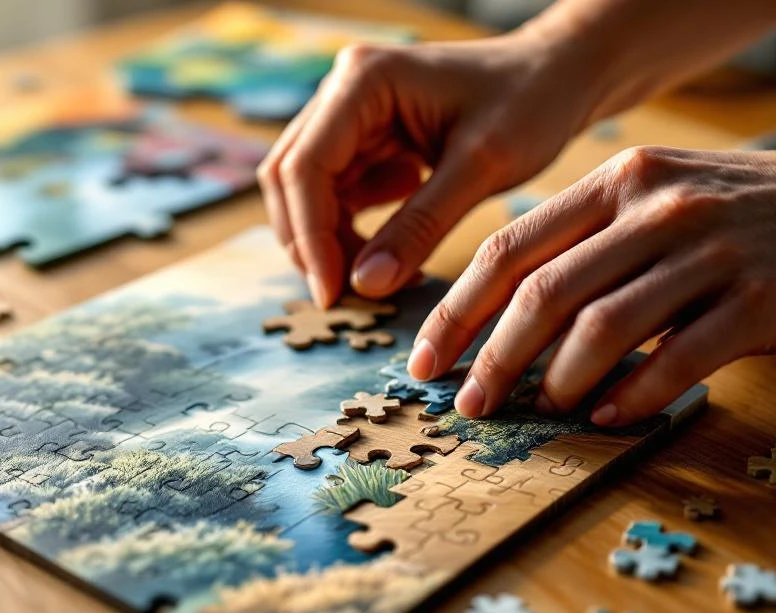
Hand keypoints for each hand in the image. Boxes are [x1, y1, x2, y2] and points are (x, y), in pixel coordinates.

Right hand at [257, 31, 597, 307]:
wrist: (560, 76)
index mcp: (364, 81)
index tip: (332, 293)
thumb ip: (420, 226)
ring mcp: (349, 117)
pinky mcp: (364, 143)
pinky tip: (389, 253)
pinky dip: (350, 233)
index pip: (305, 167)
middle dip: (310, 243)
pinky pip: (336, 196)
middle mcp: (343, 92)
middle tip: (343, 297)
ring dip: (327, 242)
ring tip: (372, 280)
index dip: (310, 236)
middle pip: (291, 179)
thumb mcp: (480, 168)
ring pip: (306, 192)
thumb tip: (364, 286)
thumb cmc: (531, 102)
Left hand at [410, 146, 775, 424]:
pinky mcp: (761, 297)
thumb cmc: (722, 216)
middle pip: (545, 293)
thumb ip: (581, 245)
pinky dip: (632, 395)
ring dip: (560, 381)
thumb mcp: (648, 203)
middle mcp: (658, 208)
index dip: (456, 311)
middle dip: (494, 358)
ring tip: (545, 408)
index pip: (510, 249)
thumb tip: (497, 324)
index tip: (425, 359)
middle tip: (470, 404)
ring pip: (604, 328)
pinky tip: (606, 416)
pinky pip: (677, 359)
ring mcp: (712, 250)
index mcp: (616, 183)